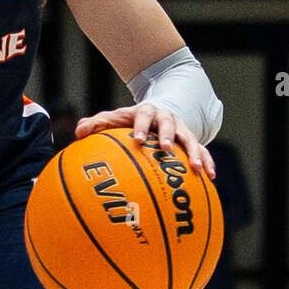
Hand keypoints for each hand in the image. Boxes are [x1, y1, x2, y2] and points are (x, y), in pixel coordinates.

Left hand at [75, 103, 214, 176]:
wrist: (157, 112)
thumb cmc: (130, 120)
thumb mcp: (114, 119)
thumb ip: (96, 124)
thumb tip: (78, 132)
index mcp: (146, 112)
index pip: (143, 116)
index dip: (140, 126)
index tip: (136, 139)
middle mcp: (166, 119)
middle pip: (169, 125)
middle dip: (167, 136)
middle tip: (166, 149)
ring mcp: (181, 130)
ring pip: (190, 139)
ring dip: (195, 152)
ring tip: (198, 169)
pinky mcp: (192, 141)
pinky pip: (203, 150)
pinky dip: (207, 162)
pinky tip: (210, 177)